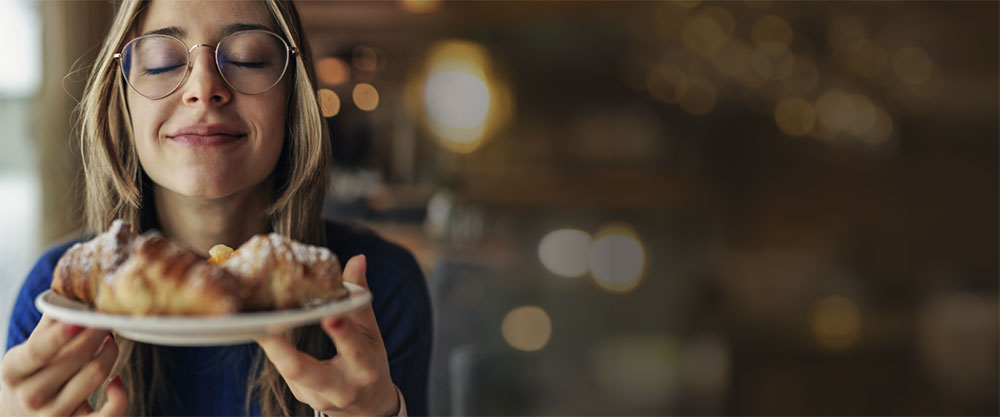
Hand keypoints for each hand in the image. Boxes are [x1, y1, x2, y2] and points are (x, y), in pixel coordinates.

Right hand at [0, 316, 126, 415]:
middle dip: (97, 333)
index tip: (82, 319)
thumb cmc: (29, 377)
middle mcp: (31, 395)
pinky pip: (108, 414)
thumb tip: (72, 293)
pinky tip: (117, 381)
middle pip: (76, 358)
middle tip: (106, 320)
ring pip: (95, 376)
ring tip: (110, 341)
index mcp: (14, 370)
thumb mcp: (26, 353)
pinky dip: (120, 396)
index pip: (38, 350)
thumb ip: (48, 325)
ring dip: (110, 352)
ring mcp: (53, 415)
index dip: (60, 334)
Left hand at [256, 255, 398, 415]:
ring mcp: (318, 397)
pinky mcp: (302, 397)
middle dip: (284, 352)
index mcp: (365, 369)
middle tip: (265, 327)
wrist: (368, 408)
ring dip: (272, 348)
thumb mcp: (371, 334)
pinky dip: (275, 350)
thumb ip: (360, 299)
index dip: (342, 333)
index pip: (354, 349)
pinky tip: (263, 330)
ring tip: (253, 321)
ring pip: (289, 374)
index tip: (330, 315)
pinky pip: (285, 371)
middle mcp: (342, 388)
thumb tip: (357, 259)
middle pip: (306, 372)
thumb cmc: (370, 363)